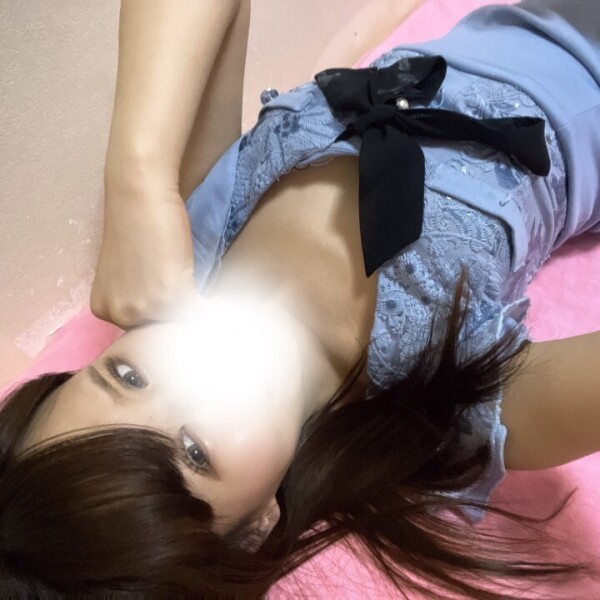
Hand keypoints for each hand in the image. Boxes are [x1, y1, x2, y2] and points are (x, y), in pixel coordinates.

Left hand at [90, 178, 204, 329]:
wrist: (140, 195)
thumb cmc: (135, 222)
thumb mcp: (132, 272)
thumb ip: (144, 298)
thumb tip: (174, 317)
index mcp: (104, 308)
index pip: (143, 332)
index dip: (169, 324)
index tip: (188, 318)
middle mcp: (119, 314)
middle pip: (162, 333)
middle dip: (185, 323)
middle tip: (205, 312)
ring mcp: (144, 309)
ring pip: (182, 326)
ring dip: (202, 318)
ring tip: (213, 307)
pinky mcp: (171, 297)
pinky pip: (199, 313)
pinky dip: (214, 308)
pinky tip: (219, 301)